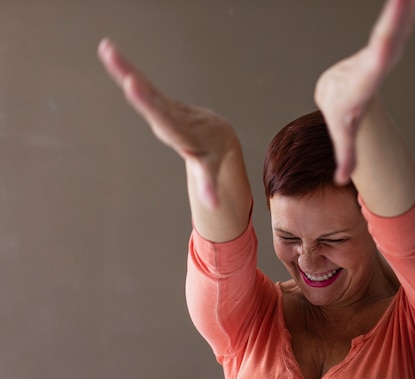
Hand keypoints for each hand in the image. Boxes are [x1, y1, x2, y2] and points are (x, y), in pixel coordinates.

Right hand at [98, 38, 237, 207]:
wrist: (219, 136)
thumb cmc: (212, 157)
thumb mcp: (211, 171)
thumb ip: (209, 185)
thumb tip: (216, 205)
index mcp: (184, 131)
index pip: (166, 119)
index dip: (150, 104)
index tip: (135, 87)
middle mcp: (175, 115)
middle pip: (154, 101)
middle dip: (138, 89)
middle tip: (124, 74)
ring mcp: (167, 106)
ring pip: (146, 87)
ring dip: (126, 68)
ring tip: (107, 48)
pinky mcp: (160, 101)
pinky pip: (142, 84)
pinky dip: (126, 68)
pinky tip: (108, 50)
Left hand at [314, 0, 414, 184]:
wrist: (334, 87)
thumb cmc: (339, 110)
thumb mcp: (341, 134)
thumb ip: (344, 157)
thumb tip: (340, 181)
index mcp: (360, 82)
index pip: (372, 67)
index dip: (381, 53)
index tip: (387, 41)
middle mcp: (369, 63)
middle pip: (386, 38)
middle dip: (396, 18)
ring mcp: (377, 52)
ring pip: (394, 26)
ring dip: (404, 8)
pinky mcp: (385, 46)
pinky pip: (398, 24)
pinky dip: (406, 9)